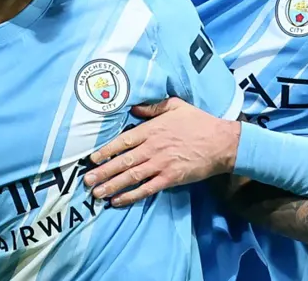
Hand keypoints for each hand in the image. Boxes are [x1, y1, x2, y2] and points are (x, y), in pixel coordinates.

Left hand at [83, 98, 240, 206]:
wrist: (221, 142)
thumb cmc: (199, 122)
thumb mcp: (176, 106)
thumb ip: (153, 107)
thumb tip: (133, 107)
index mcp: (152, 129)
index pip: (123, 141)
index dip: (106, 151)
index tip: (92, 159)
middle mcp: (153, 148)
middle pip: (123, 161)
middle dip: (103, 172)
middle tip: (86, 181)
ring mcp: (161, 164)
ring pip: (131, 177)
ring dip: (112, 186)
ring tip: (97, 194)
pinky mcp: (170, 178)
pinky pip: (147, 189)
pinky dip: (131, 196)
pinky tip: (118, 201)